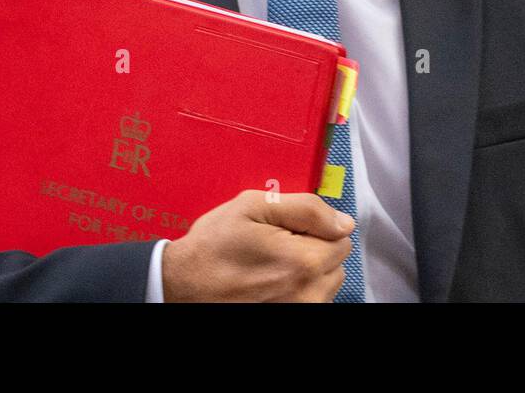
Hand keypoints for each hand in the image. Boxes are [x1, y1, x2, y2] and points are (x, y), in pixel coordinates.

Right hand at [161, 189, 354, 301]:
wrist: (181, 284)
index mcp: (303, 262)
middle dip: (314, 248)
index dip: (315, 226)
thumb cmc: (213, 246)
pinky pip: (310, 300)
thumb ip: (307, 209)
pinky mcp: (290, 319)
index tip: (288, 229)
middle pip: (336, 261)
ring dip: (307, 271)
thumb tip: (343, 221)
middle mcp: (307, 294)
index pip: (342, 236)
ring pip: (326, 282)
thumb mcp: (255, 206)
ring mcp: (299, 312)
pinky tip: (269, 283)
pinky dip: (296, 290)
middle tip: (277, 245)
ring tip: (270, 265)